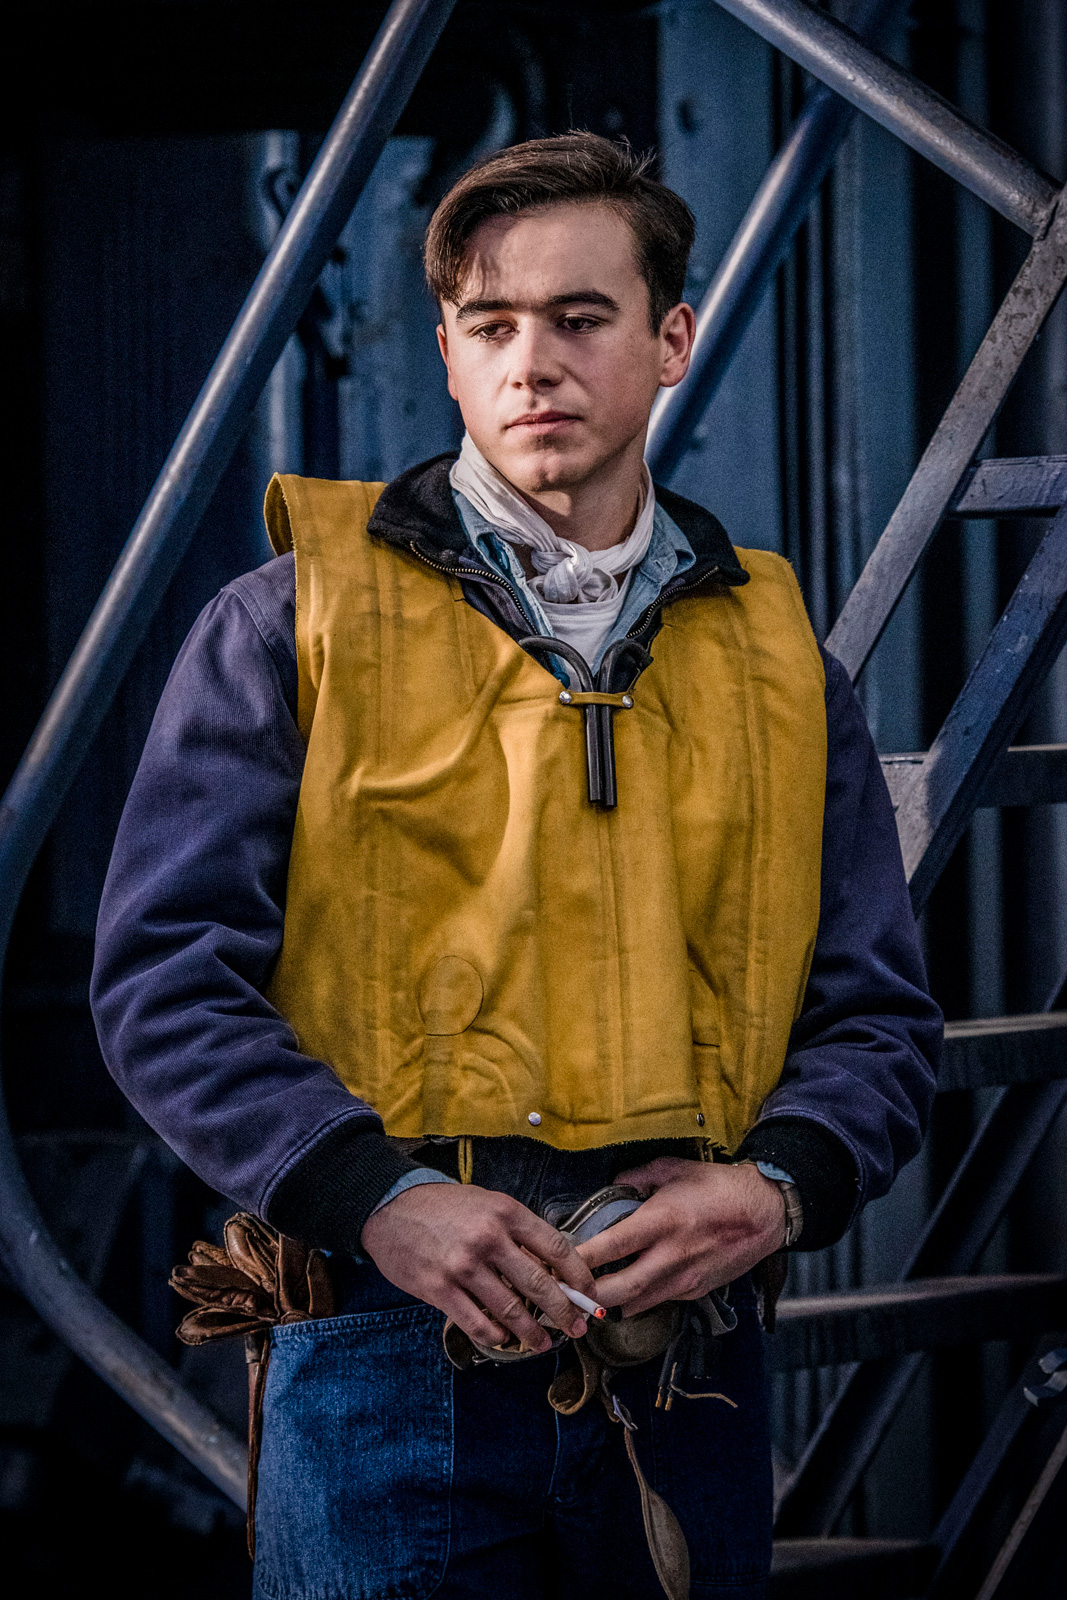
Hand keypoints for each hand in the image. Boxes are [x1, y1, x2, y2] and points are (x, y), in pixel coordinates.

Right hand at [361, 1182, 597, 1351]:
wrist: (390, 1206)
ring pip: (510, 1309)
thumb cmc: (444, 1207)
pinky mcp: (439, 1288)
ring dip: (531, 1332)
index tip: (589, 1294)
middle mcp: (488, 1238)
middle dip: (563, 1312)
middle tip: (575, 1328)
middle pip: (539, 1284)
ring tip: (542, 1343)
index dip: (579, 1275)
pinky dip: (495, 1335)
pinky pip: (476, 1322)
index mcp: (506, 1212)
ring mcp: (463, 1265)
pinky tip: (503, 1338)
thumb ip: (517, 1233)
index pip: (556, 1247)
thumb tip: (550, 1270)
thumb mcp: (487, 1204)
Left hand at [575, 1157, 785, 1317]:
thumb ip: (638, 1176)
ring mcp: (684, 1278)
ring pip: (635, 1304)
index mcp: (662, 1221)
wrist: (765, 1214)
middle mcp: (671, 1255)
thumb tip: (612, 1184)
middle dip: (586, 1297)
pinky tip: (625, 1291)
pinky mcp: (695, 1290)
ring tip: (585, 1297)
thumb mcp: (675, 1169)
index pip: (611, 1247)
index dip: (581, 1259)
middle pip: (618, 1290)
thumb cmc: (719, 1187)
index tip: (558, 1262)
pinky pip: (657, 1301)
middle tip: (564, 1292)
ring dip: (608, 1303)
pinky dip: (637, 1299)